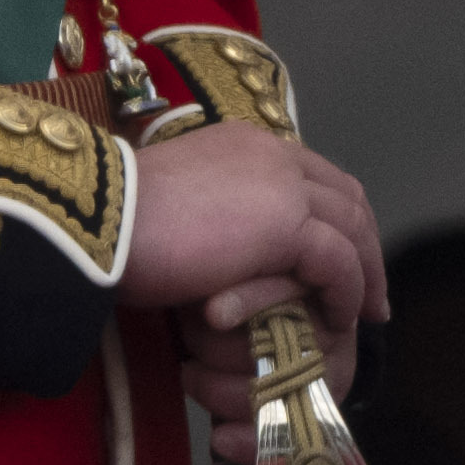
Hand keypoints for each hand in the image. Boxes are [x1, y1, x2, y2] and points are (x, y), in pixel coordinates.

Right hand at [127, 124, 385, 354]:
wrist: (94, 223)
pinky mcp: (286, 223)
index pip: (312, 175)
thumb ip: (219, 217)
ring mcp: (282, 184)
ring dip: (364, 273)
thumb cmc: (115, 225)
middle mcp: (271, 153)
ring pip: (351, 227)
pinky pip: (338, 261)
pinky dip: (347, 292)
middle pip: (344, 197)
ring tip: (365, 314)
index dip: (336, 217)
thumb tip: (232, 248)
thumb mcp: (180, 211)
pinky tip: (340, 319)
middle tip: (370, 292)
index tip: (343, 257)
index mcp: (244, 145)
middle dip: (364, 245)